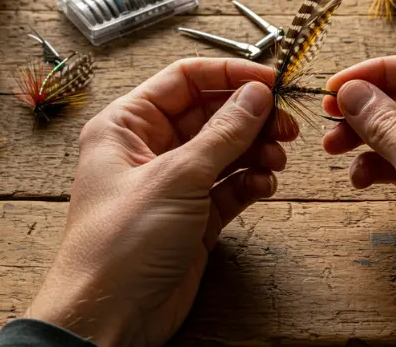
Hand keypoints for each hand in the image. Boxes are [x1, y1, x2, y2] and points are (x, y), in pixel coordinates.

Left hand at [26, 58, 295, 345]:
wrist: (110, 319)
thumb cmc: (120, 246)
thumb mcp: (177, 177)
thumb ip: (223, 133)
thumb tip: (255, 94)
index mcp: (128, 126)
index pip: (184, 81)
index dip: (229, 76)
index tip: (270, 80)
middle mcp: (150, 150)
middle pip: (211, 115)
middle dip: (250, 117)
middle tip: (285, 124)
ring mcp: (174, 183)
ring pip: (225, 150)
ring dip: (256, 150)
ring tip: (277, 158)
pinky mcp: (193, 216)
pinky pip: (230, 185)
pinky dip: (250, 181)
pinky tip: (263, 184)